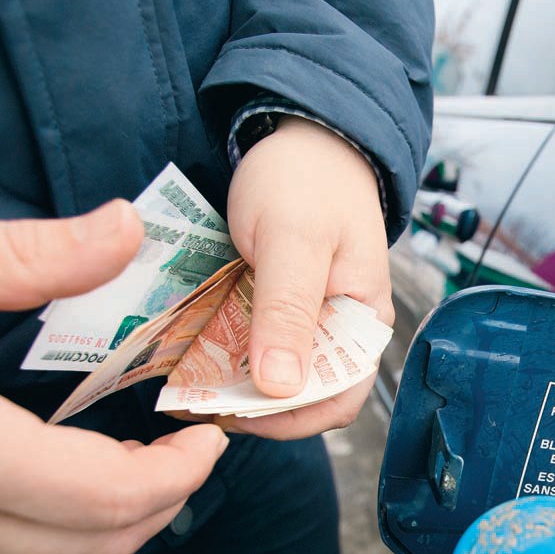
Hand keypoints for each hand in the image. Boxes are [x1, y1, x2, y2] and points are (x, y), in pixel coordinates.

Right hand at [0, 203, 228, 553]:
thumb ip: (29, 254)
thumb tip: (128, 228)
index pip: (110, 497)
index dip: (180, 473)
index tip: (205, 433)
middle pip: (97, 547)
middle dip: (166, 502)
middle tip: (185, 449)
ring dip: (118, 530)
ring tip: (142, 470)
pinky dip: (61, 547)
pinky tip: (67, 496)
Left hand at [224, 115, 391, 438]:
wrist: (300, 135)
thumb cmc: (306, 181)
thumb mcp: (294, 242)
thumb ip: (288, 313)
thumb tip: (279, 390)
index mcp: (364, 325)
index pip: (335, 400)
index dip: (287, 418)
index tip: (230, 412)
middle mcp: (340, 333)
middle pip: (302, 397)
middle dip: (253, 407)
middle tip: (197, 400)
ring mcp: (308, 322)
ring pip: (275, 378)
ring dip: (235, 386)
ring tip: (190, 382)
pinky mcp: (279, 310)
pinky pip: (256, 350)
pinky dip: (228, 358)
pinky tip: (197, 353)